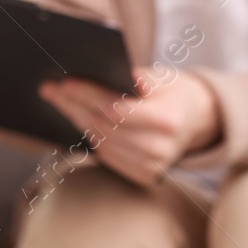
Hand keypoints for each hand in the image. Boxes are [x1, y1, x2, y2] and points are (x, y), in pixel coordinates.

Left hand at [39, 66, 220, 186]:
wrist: (196, 120)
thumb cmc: (175, 92)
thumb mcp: (163, 77)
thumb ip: (137, 77)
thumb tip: (112, 71)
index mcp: (167, 120)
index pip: (117, 109)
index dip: (88, 95)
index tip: (64, 82)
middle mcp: (159, 148)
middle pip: (103, 126)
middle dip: (73, 105)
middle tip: (50, 89)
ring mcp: (151, 166)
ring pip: (100, 141)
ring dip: (78, 120)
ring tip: (61, 101)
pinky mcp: (143, 175)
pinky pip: (106, 155)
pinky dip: (91, 136)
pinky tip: (81, 119)